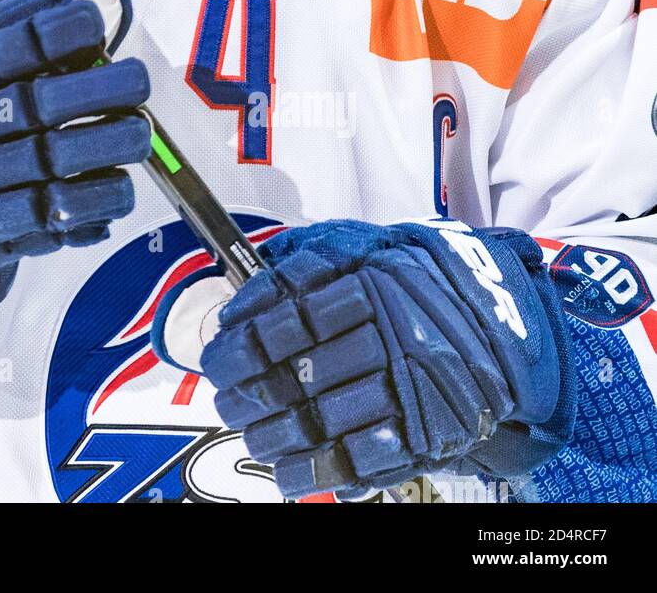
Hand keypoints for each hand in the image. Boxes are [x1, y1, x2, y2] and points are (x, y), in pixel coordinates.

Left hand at [154, 219, 576, 497]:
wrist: (506, 325)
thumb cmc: (418, 285)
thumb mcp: (367, 252)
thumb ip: (311, 263)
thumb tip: (246, 290)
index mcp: (373, 284)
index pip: (291, 314)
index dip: (245, 338)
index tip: (218, 351)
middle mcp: (393, 334)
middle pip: (300, 370)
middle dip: (250, 389)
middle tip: (225, 397)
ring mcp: (412, 387)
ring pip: (325, 417)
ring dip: (275, 432)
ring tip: (248, 433)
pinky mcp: (429, 432)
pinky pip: (363, 458)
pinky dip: (318, 471)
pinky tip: (286, 473)